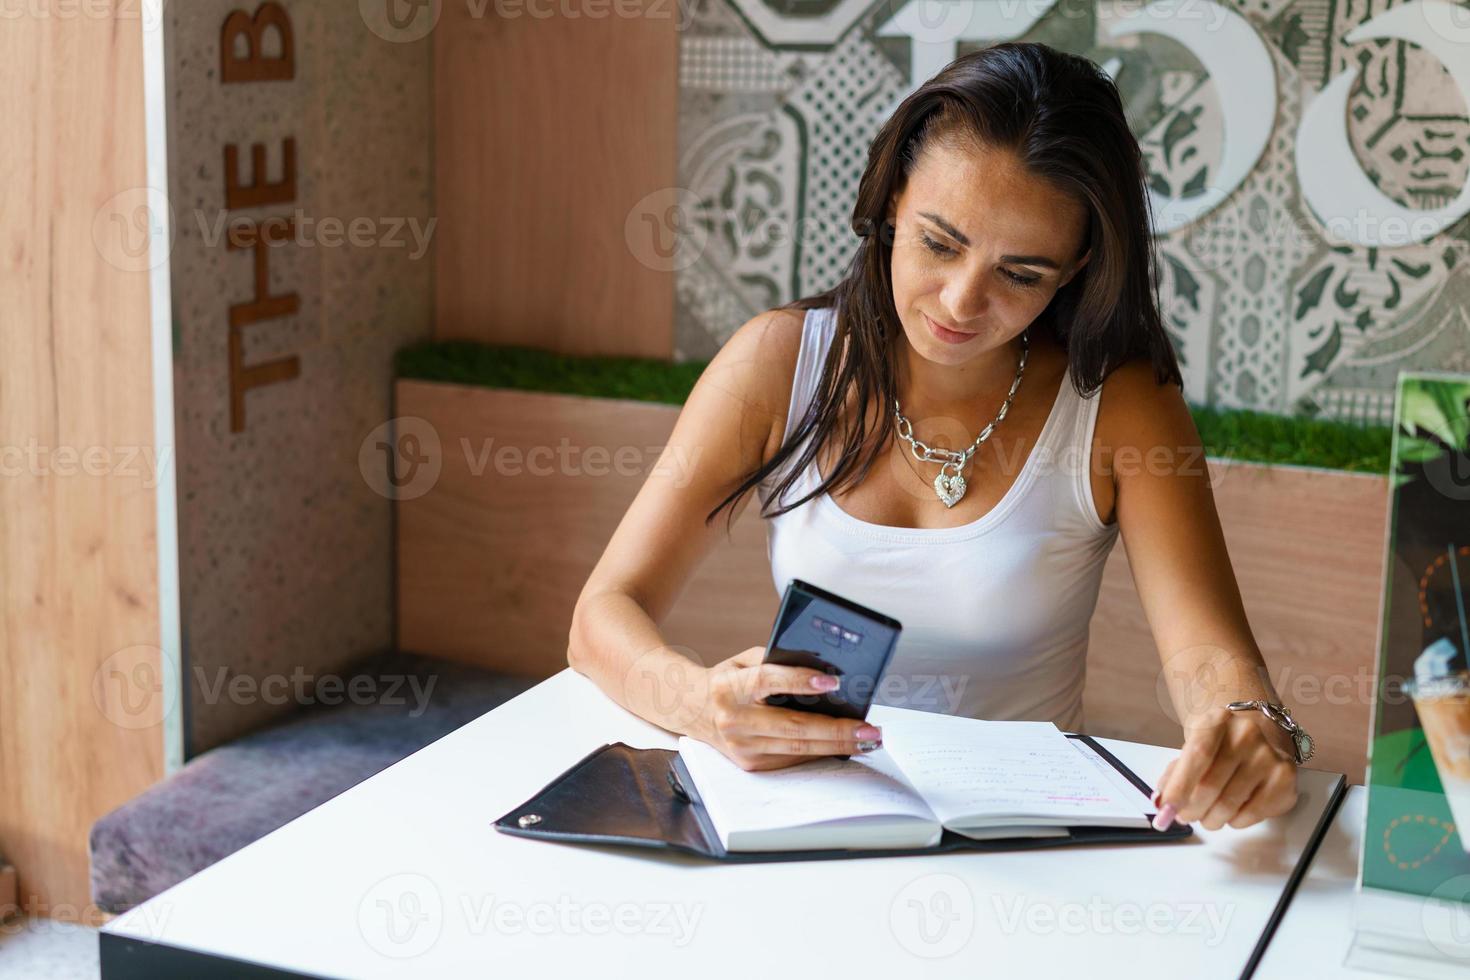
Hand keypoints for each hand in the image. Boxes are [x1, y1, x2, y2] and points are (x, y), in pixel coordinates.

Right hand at [695, 646, 882, 770]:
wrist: (692, 709)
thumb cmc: (728, 680)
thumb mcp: (745, 660)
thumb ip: (778, 661)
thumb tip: (824, 672)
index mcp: (730, 687)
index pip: (767, 682)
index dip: (800, 681)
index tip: (833, 682)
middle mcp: (734, 720)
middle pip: (792, 727)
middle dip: (836, 729)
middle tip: (870, 729)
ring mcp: (741, 746)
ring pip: (797, 749)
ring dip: (837, 745)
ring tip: (868, 740)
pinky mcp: (750, 764)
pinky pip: (792, 759)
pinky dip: (821, 752)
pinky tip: (844, 746)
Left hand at [1152, 705, 1298, 830]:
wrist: (1258, 730)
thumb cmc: (1219, 743)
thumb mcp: (1192, 745)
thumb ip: (1174, 774)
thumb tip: (1162, 804)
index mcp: (1218, 721)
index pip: (1197, 755)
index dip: (1179, 786)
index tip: (1166, 809)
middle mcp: (1247, 735)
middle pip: (1211, 784)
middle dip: (1191, 809)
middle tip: (1184, 816)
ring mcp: (1269, 756)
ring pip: (1230, 804)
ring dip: (1211, 818)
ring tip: (1206, 816)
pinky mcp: (1285, 778)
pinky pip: (1252, 814)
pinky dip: (1235, 821)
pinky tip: (1231, 812)